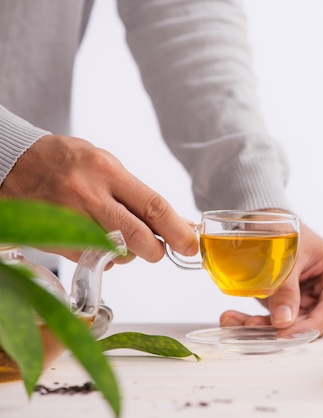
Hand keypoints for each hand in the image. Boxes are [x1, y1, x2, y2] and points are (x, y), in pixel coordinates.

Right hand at [0, 134, 197, 262]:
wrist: (12, 163)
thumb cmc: (65, 162)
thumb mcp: (105, 165)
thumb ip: (136, 193)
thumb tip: (173, 220)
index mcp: (107, 172)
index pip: (153, 206)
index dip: (178, 230)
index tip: (190, 244)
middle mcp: (90, 196)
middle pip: (138, 237)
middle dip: (158, 250)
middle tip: (161, 250)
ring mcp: (71, 220)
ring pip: (118, 253)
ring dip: (130, 253)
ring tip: (122, 237)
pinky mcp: (57, 241)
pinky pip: (94, 259)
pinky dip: (106, 257)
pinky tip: (100, 241)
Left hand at [219, 222, 322, 335]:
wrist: (271, 221)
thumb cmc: (289, 229)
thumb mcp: (289, 257)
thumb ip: (286, 289)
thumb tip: (283, 321)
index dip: (309, 326)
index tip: (286, 334)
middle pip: (312, 323)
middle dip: (280, 330)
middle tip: (251, 329)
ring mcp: (313, 300)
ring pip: (292, 327)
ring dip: (262, 328)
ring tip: (233, 320)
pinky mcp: (294, 305)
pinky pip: (277, 321)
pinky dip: (256, 322)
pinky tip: (233, 318)